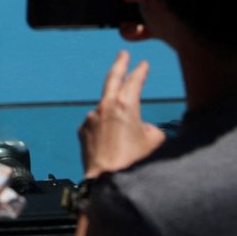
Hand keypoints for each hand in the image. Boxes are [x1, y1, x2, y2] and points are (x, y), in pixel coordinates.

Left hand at [79, 50, 165, 177]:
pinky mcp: (83, 130)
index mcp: (125, 105)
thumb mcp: (153, 143)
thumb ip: (151, 130)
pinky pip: (97, 125)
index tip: (143, 64)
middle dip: (119, 64)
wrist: (106, 180)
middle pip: (112, 78)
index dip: (140, 71)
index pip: (134, 81)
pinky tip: (112, 147)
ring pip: (106, 110)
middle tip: (123, 54)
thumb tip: (144, 128)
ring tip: (126, 141)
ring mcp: (91, 117)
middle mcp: (105, 107)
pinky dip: (106, 131)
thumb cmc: (132, 163)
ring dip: (116, 117)